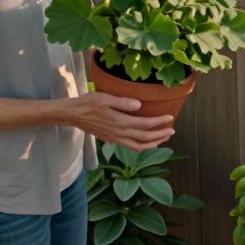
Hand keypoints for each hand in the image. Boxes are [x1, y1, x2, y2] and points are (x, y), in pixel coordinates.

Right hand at [60, 92, 175, 150]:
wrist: (73, 114)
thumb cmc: (88, 103)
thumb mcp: (105, 98)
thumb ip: (122, 102)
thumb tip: (139, 105)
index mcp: (120, 123)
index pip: (145, 125)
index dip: (159, 122)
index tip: (170, 117)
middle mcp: (119, 134)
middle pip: (145, 139)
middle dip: (160, 135)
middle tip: (172, 130)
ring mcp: (115, 139)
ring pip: (138, 147)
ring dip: (153, 143)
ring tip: (163, 138)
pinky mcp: (111, 140)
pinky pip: (130, 147)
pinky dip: (142, 146)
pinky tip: (145, 141)